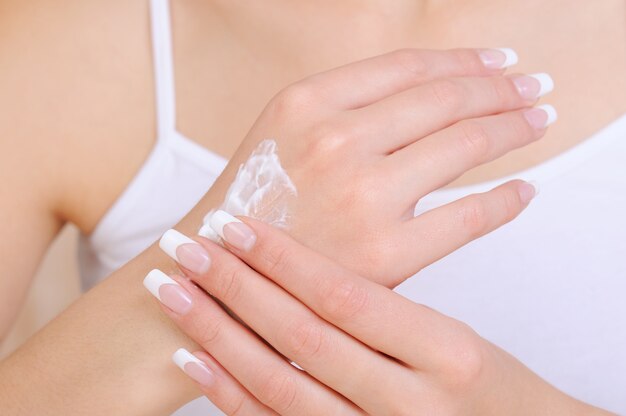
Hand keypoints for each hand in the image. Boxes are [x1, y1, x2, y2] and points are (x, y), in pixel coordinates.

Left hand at [146, 215, 608, 414]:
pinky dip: (231, 393)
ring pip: (280, 386)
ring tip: (174, 293)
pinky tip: (195, 360)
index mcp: (447, 352)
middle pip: (304, 338)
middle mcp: (409, 401)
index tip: (235, 225)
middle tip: (185, 247)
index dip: (285, 260)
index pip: (348, 298)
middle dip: (238, 288)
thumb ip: (394, 305)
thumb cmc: (488, 387)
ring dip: (219, 336)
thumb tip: (313, 252)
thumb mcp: (460, 339)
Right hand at [203, 48, 551, 286]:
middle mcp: (334, 140)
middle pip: (446, 99)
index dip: (464, 60)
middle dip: (502, 90)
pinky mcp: (383, 255)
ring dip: (514, 128)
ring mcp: (361, 197)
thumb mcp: (280, 133)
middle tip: (533, 89)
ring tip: (537, 122)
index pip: (409, 66)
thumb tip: (429, 94)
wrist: (216, 279)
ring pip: (464, 145)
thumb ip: (345, 107)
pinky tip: (524, 190)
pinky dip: (505, 200)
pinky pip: (466, 217)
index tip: (498, 63)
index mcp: (305, 103)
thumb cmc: (252, 206)